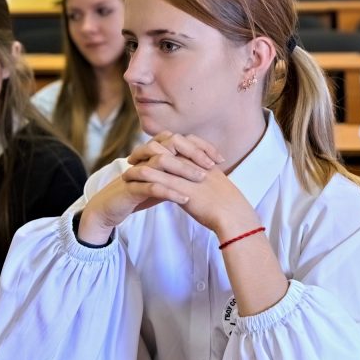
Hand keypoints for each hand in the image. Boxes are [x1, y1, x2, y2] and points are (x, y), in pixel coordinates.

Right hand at [78, 132, 223, 243]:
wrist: (110, 207)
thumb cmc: (139, 192)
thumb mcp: (163, 179)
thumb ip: (179, 172)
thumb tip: (206, 170)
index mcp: (154, 152)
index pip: (180, 140)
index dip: (201, 146)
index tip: (219, 159)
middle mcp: (146, 156)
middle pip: (171, 144)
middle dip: (193, 153)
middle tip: (212, 166)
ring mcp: (137, 170)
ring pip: (161, 162)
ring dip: (183, 169)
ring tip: (201, 179)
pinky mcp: (130, 187)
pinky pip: (151, 186)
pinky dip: (170, 192)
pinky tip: (185, 199)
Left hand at [123, 132, 259, 236]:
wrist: (233, 216)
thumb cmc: (229, 206)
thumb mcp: (217, 185)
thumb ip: (205, 178)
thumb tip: (195, 181)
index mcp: (202, 160)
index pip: (179, 143)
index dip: (162, 144)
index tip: (149, 150)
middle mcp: (194, 163)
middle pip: (166, 147)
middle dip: (147, 149)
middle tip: (133, 156)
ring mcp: (187, 174)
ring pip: (157, 161)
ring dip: (140, 163)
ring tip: (127, 169)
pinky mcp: (181, 188)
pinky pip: (156, 178)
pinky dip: (141, 178)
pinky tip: (130, 181)